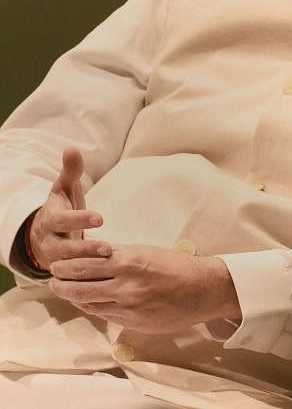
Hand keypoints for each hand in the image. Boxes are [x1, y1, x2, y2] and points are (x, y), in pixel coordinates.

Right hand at [28, 148, 110, 270]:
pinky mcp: (63, 271)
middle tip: (107, 249)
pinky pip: (73, 278)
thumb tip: (71, 148)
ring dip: (87, 266)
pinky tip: (106, 281)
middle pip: (63, 248)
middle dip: (84, 249)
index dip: (80, 219)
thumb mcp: (64, 189)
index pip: (63, 220)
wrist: (44, 234)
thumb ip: (70, 171)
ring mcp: (55, 258)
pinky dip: (87, 280)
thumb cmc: (61, 207)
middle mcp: (50, 240)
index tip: (100, 218)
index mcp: (51, 219)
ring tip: (108, 262)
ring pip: (67, 266)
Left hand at [47, 244, 241, 334]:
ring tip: (66, 291)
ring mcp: (129, 306)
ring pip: (88, 303)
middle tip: (53, 279)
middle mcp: (125, 284)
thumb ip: (120, 256)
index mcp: (129, 261)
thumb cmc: (178, 266)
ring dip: (72, 297)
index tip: (56, 265)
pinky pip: (105, 314)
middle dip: (60, 283)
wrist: (205, 289)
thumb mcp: (147, 252)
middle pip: (78, 286)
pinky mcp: (134, 322)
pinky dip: (93, 307)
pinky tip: (89, 302)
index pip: (83, 264)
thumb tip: (93, 256)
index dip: (64, 266)